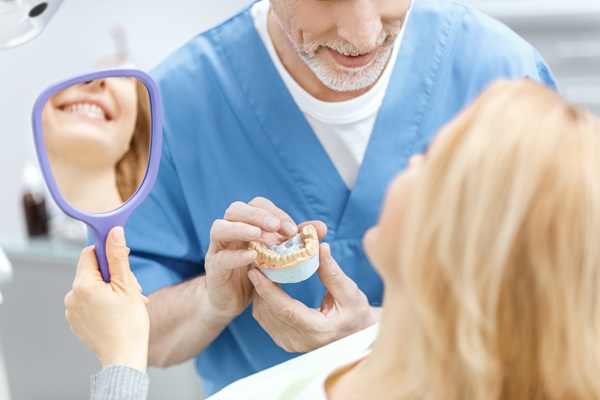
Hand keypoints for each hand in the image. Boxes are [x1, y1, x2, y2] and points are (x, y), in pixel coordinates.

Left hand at [64, 226, 149, 371]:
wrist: (124, 357)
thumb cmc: (128, 324)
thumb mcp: (128, 286)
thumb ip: (119, 256)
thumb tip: (114, 232)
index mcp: (83, 285)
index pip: (90, 253)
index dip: (108, 253)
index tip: (123, 260)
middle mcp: (72, 296)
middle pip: (94, 272)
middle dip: (114, 276)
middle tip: (132, 290)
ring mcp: (72, 311)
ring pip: (93, 287)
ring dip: (111, 290)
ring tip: (128, 304)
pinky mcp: (76, 321)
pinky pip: (89, 302)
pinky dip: (104, 303)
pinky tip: (118, 313)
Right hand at [204, 197, 325, 320]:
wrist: (231, 300)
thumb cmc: (255, 272)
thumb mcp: (277, 254)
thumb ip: (296, 240)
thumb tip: (322, 227)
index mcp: (244, 224)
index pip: (256, 205)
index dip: (274, 213)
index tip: (292, 229)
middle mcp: (228, 231)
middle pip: (235, 209)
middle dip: (257, 215)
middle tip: (275, 227)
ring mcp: (218, 249)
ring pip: (219, 228)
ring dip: (240, 229)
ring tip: (258, 235)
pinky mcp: (214, 270)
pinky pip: (220, 258)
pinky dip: (236, 255)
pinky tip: (252, 256)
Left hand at [249, 242, 380, 352]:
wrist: (358, 334)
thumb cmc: (357, 313)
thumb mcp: (350, 292)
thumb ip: (333, 272)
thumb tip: (321, 247)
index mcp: (317, 330)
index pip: (285, 309)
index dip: (267, 290)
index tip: (255, 271)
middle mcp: (300, 341)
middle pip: (269, 311)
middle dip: (260, 286)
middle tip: (259, 261)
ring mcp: (290, 343)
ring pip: (263, 315)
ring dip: (260, 292)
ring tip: (262, 269)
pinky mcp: (285, 341)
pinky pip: (265, 320)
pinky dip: (263, 300)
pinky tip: (267, 284)